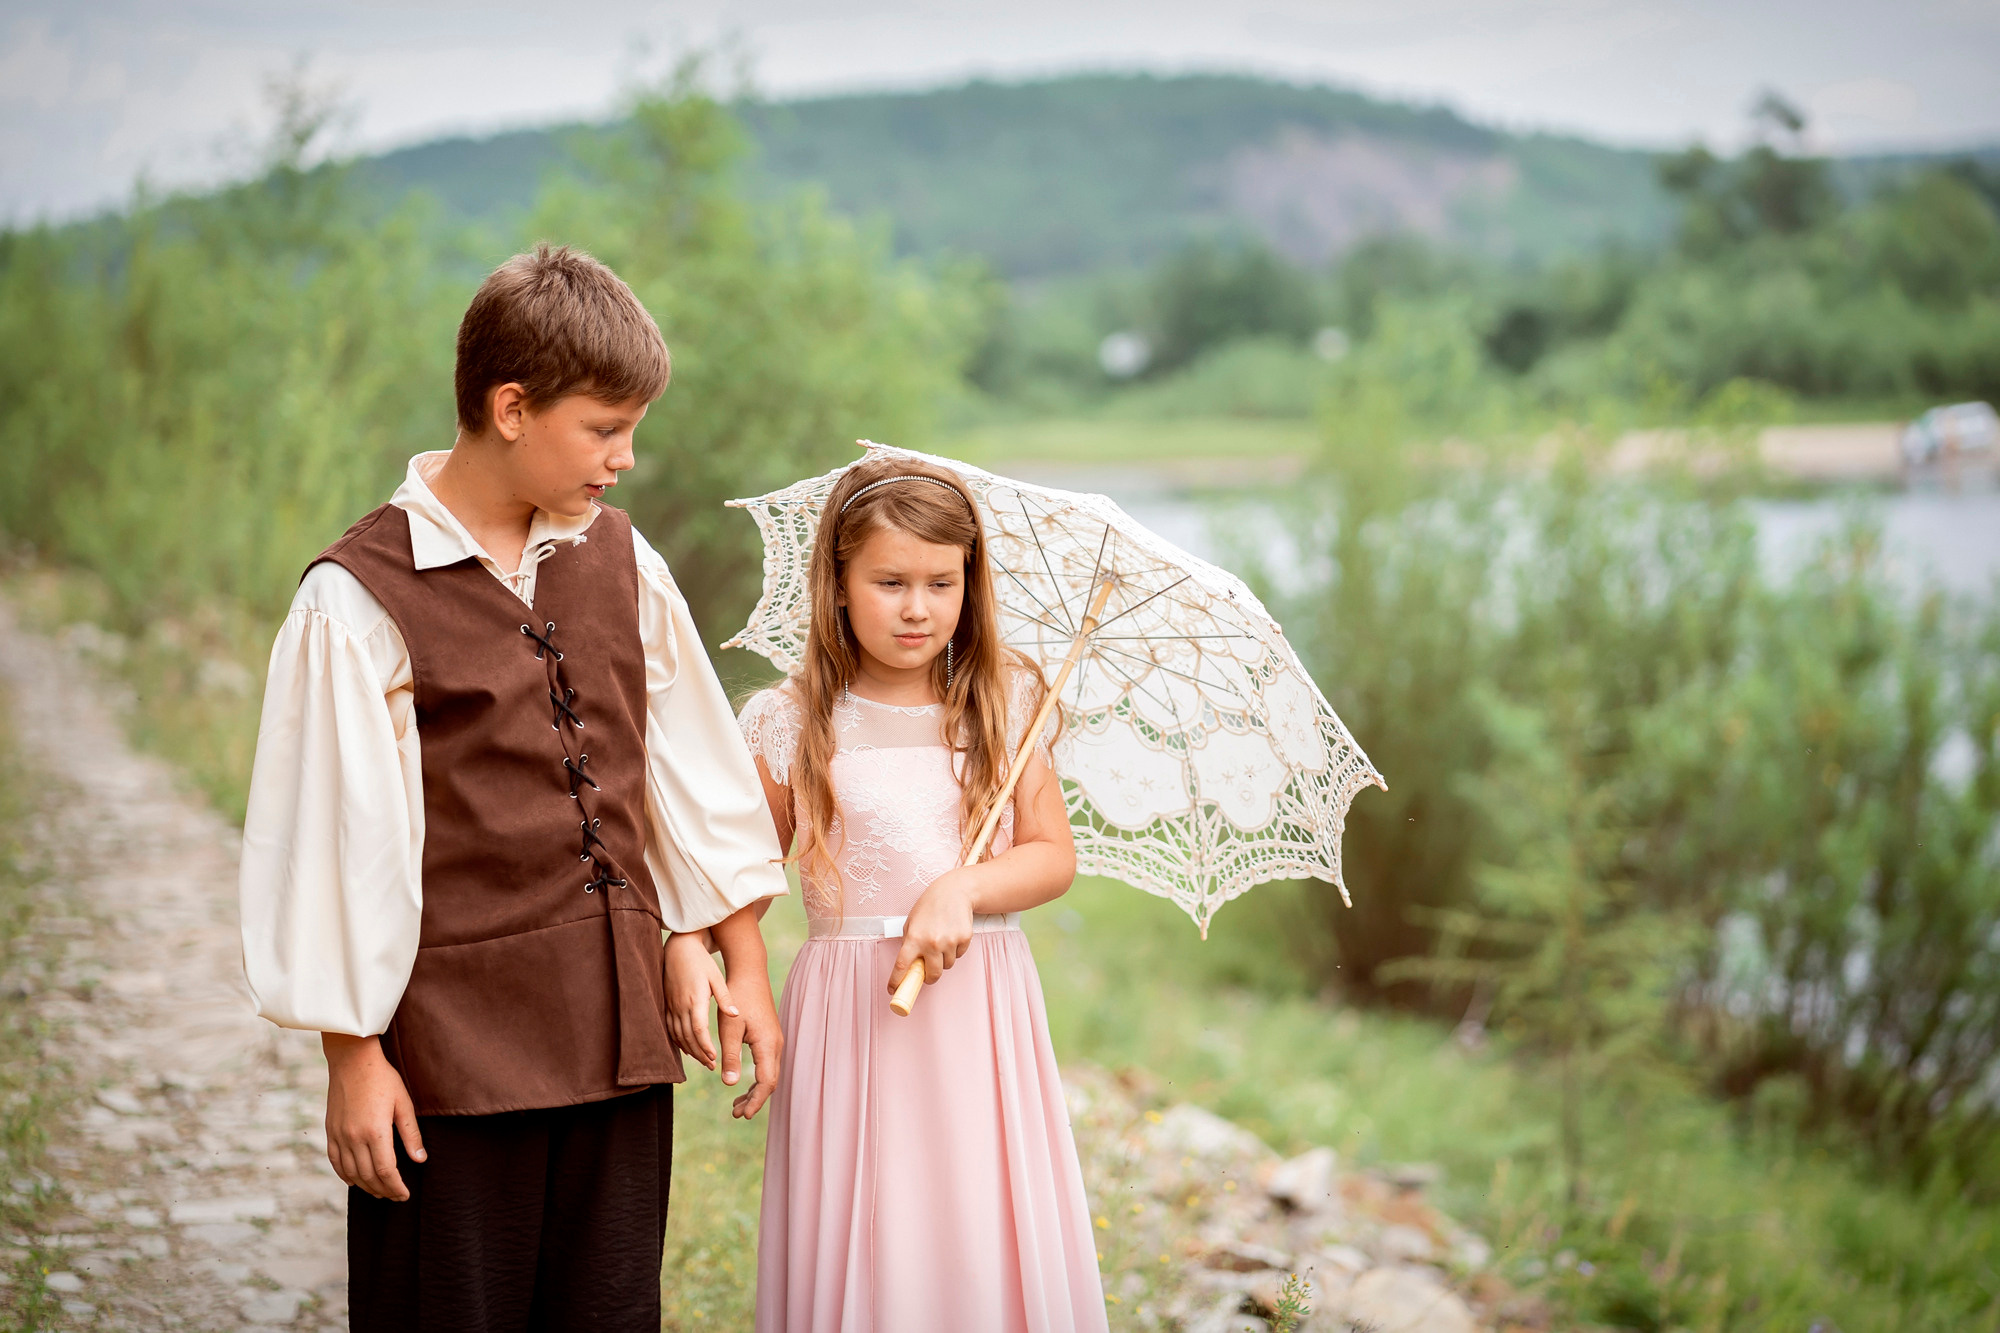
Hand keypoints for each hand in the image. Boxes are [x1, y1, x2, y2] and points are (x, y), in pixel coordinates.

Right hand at [322, 1034, 424, 1200]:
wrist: (352, 1060)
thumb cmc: (382, 1079)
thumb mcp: (404, 1104)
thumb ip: (411, 1134)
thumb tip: (420, 1160)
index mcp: (375, 1132)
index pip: (386, 1171)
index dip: (396, 1187)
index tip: (404, 1195)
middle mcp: (354, 1137)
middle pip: (369, 1176)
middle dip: (383, 1190)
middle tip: (395, 1196)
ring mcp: (339, 1135)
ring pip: (351, 1173)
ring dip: (366, 1186)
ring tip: (379, 1191)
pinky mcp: (330, 1130)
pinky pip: (335, 1161)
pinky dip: (345, 1175)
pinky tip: (355, 1181)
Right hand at [664, 931, 733, 1069]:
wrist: (678, 948)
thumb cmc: (701, 962)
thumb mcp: (716, 977)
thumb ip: (725, 998)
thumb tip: (736, 1014)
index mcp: (695, 1000)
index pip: (699, 1030)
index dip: (705, 1046)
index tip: (714, 1058)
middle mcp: (681, 1006)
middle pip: (688, 1037)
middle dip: (699, 1054)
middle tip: (711, 1065)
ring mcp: (671, 1006)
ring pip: (678, 1035)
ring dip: (689, 1050)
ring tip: (702, 1060)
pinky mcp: (666, 1004)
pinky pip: (670, 1028)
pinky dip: (678, 1041)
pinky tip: (686, 1047)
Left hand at [711, 905, 783, 1119]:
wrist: (749, 975)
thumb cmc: (737, 999)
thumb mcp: (729, 1029)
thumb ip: (730, 1056)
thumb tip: (730, 1084)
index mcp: (768, 1044)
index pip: (766, 1082)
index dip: (755, 1101)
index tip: (743, 1116)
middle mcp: (776, 1045)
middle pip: (770, 1082)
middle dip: (754, 1100)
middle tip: (736, 1114)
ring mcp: (775, 1042)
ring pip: (769, 1075)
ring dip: (754, 1092)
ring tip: (737, 1106)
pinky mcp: (769, 1038)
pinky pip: (766, 1066)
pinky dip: (756, 1080)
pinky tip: (741, 1086)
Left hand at [889, 868, 975, 996]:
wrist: (954, 891)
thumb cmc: (930, 906)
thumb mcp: (912, 922)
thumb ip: (910, 942)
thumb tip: (910, 964)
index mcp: (914, 938)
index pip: (902, 966)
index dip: (896, 981)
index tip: (892, 991)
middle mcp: (932, 942)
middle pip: (932, 975)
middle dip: (929, 977)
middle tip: (927, 972)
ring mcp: (949, 942)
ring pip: (947, 966)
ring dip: (943, 961)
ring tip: (941, 943)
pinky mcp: (964, 939)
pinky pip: (958, 955)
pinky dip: (955, 951)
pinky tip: (952, 935)